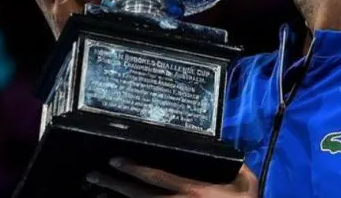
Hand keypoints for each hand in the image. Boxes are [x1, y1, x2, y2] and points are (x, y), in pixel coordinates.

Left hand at [86, 158, 257, 197]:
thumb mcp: (246, 180)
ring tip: (99, 193)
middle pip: (140, 197)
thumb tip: (218, 148)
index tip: (116, 159)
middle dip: (115, 185)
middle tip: (94, 176)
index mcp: (194, 191)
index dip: (135, 169)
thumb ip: (232, 164)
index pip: (158, 177)